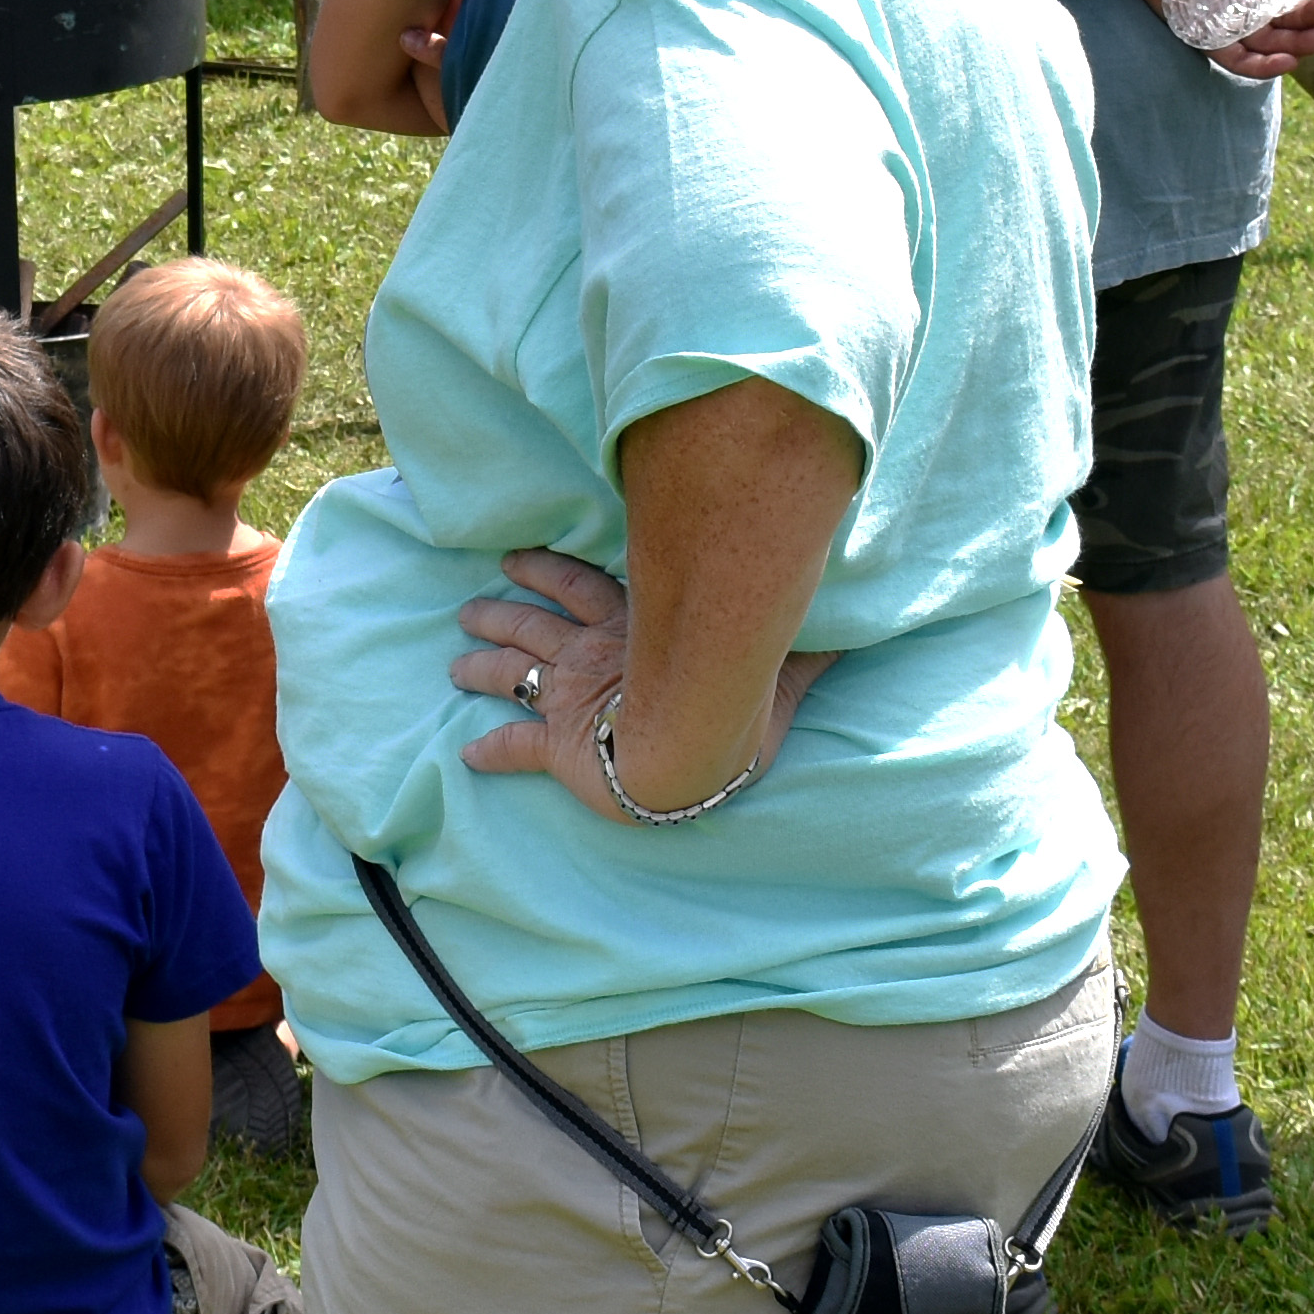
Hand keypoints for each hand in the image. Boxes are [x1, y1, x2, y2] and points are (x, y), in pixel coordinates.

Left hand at [444, 547, 827, 800]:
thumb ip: (810, 631)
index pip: (579, 585)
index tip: (514, 557)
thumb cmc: (734, 687)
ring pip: (514, 672)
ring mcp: (571, 699)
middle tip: (469, 608)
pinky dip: (491, 751)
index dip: (546, 569)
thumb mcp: (775, 650)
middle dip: (500, 614)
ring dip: (483, 665)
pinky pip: (517, 749)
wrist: (697, 740)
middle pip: (533, 624)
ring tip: (454, 662)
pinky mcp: (561, 748)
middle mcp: (590, 654)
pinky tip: (467, 756)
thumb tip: (860, 607)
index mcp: (629, 625)